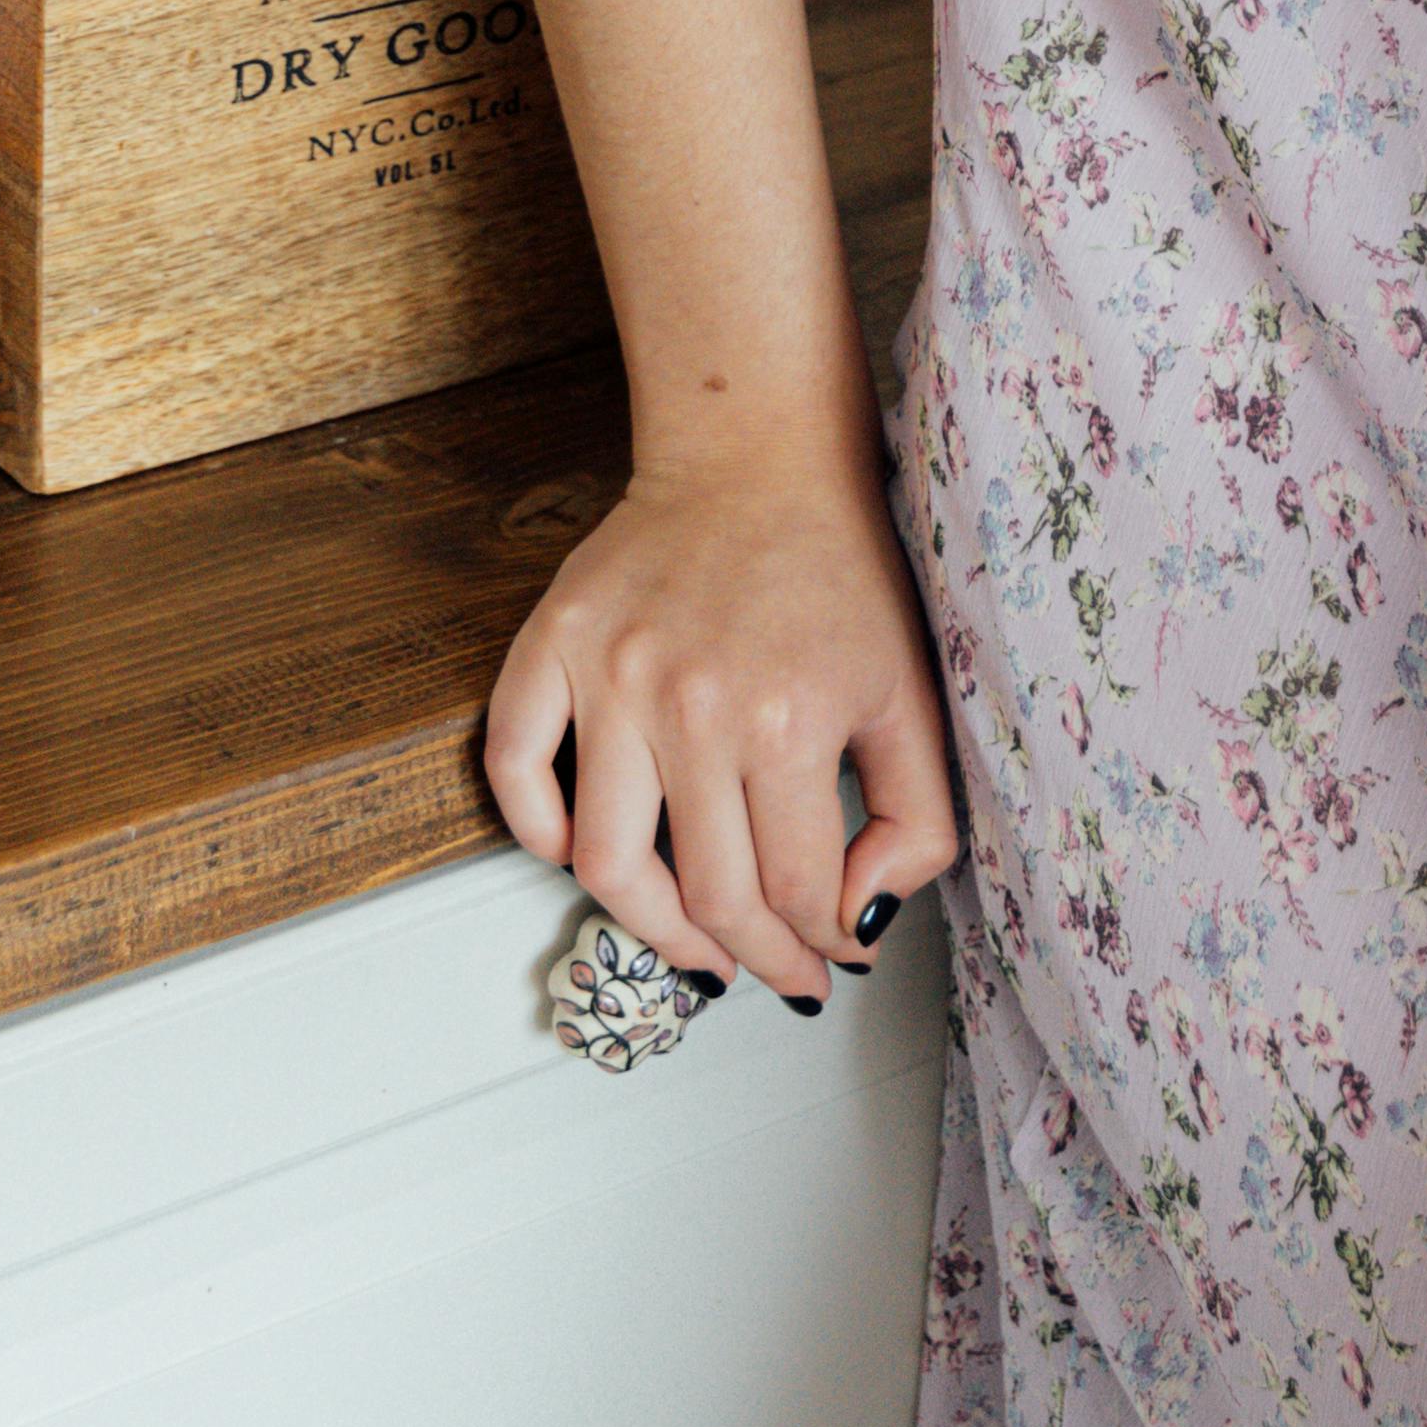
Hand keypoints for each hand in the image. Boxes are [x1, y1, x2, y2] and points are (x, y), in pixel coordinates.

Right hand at [484, 452, 960, 1001]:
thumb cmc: (840, 572)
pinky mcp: (552, 643)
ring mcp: (609, 678)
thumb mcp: (910, 692)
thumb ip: (914, 819)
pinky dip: (535, 830)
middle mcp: (690, 709)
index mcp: (787, 722)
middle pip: (704, 897)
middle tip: (768, 972)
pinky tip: (580, 853)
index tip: (831, 954)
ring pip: (601, 863)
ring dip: (650, 928)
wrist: (758, 455)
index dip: (816, 946)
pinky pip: (512, 765)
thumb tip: (860, 921)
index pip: (792, 895)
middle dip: (747, 959)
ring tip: (690, 942)